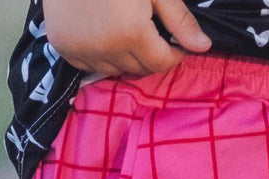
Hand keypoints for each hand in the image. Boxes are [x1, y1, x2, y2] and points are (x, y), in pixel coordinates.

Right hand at [44, 0, 211, 76]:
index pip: (162, 63)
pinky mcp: (64, 48)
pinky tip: (101, 30)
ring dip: (126, 56)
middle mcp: (107, 49)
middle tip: (149, 28)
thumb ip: (179, 19)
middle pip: (140, 69)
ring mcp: (82, 51)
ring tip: (124, 26)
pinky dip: (102, 54)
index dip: (174, 54)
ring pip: (117, 69)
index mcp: (132, 33)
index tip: (175, 41)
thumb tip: (204, 47)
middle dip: (151, 54)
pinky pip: (93, 64)